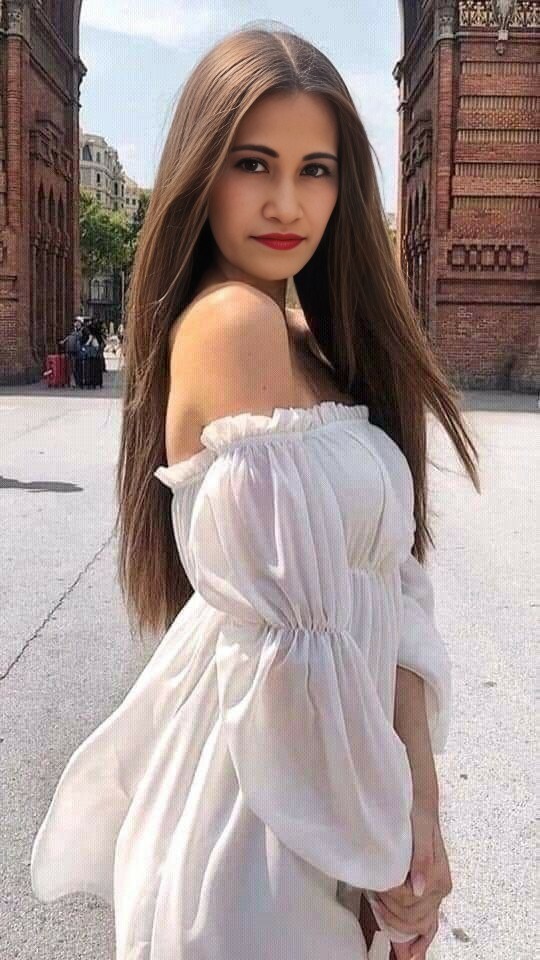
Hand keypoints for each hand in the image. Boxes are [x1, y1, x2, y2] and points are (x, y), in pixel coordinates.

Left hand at [373, 806, 451, 959]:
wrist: (421, 804)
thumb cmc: (417, 813)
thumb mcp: (419, 828)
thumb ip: (421, 858)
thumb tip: (418, 888)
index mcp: (438, 877)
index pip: (408, 903)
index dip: (389, 898)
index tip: (376, 888)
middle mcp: (439, 889)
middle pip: (411, 917)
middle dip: (390, 911)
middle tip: (374, 894)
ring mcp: (436, 893)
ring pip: (416, 924)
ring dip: (396, 921)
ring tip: (379, 904)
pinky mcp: (431, 893)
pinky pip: (429, 924)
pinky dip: (421, 941)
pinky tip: (412, 954)